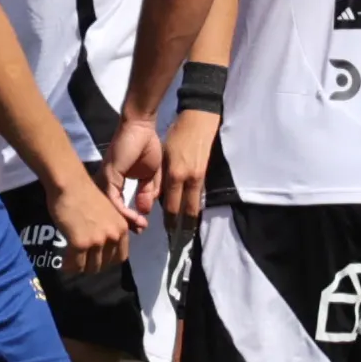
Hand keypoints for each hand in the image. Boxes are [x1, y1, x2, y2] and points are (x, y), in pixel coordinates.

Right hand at [48, 175, 133, 276]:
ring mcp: (97, 241)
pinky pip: (76, 264)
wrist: (70, 184)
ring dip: (81, 267)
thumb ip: (109, 227)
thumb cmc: (85, 193)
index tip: (98, 258)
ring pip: (91, 267)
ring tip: (73, 263)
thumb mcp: (107, 211)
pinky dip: (70, 266)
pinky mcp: (80, 244)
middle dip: (94, 264)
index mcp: (121, 228)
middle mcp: (112, 236)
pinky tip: (64, 264)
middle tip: (82, 261)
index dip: (108, 260)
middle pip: (105, 264)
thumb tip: (104, 244)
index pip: (120, 257)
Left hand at [103, 113, 163, 224]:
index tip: (142, 227)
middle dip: (125, 224)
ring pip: (109, 207)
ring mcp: (106, 178)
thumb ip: (147, 193)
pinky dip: (122, 210)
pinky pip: (112, 198)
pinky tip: (134, 217)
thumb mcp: (151, 176)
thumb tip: (145, 212)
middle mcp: (107, 182)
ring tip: (139, 226)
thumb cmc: (146, 146)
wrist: (142, 126)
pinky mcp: (109, 174)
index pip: (117, 207)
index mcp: (115, 182)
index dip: (129, 219)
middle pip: (110, 210)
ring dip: (124, 220)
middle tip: (139, 231)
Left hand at [162, 109, 220, 225]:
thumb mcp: (164, 155)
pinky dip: (194, 205)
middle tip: (179, 239)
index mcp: (174, 174)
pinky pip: (199, 195)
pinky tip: (191, 213)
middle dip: (182, 225)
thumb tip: (155, 196)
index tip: (167, 231)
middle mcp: (188, 179)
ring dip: (190, 218)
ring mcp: (199, 177)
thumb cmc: (176, 135)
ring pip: (194, 204)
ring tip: (187, 231)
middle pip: (186, 209)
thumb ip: (159, 176)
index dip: (170, 220)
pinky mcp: (205, 174)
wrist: (198, 122)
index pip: (172, 204)